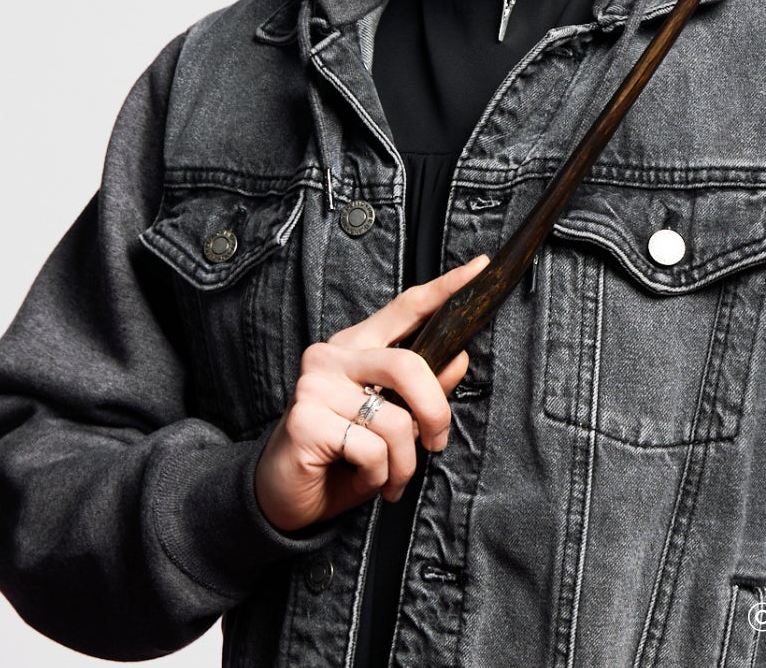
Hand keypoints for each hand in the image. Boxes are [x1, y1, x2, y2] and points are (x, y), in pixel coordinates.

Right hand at [254, 254, 488, 531]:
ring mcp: (315, 385)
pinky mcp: (306, 420)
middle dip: (434, 412)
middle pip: (408, 365)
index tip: (479, 269)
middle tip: (436, 443)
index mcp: (357, 345)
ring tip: (388, 476)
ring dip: (403, 463)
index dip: (444, 288)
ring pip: (394, 420)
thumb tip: (458, 358)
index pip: (406, 307)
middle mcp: (333, 355)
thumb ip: (423, 388)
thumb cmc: (340, 454)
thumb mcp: (391, 421)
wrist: (286, 496)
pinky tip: (360, 479)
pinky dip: (378, 476)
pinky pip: (372, 450)